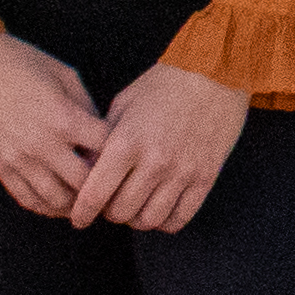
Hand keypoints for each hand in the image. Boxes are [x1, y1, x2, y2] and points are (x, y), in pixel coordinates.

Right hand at [0, 34, 107, 216]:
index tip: (123, 155)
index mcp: (64, 118)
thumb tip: (101, 134)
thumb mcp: (65, 75)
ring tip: (87, 200)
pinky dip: (45, 206)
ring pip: (56, 199)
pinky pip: (26, 198)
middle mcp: (42, 144)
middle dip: (101, 186)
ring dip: (75, 203)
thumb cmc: (21, 63)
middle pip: (84, 183)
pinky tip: (58, 204)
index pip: (105, 150)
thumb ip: (87, 107)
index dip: (118, 153)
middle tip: (111, 187)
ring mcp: (18, 159)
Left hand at [71, 62, 248, 232]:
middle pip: (120, 213)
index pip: (95, 194)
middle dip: (109, 213)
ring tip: (135, 207)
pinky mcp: (205, 176)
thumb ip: (104, 139)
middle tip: (110, 204)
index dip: (81, 213)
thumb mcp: (124, 104)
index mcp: (126, 142)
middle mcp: (154, 161)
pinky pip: (180, 217)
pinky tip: (160, 208)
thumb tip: (88, 171)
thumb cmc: (165, 84)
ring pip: (149, 220)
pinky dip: (165, 221)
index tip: (78, 218)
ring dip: (137, 219)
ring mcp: (182, 171)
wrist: (215, 72)